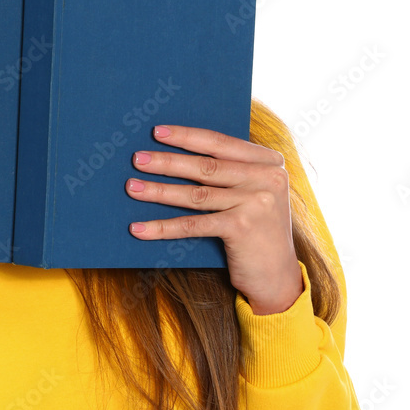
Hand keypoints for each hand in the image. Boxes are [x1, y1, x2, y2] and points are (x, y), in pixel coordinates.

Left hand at [125, 124, 302, 314]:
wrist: (277, 277)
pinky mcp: (242, 228)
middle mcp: (267, 178)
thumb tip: (177, 155)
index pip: (220, 143)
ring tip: (132, 187)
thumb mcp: (253, 193)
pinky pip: (193, 224)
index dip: (186, 136)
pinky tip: (139, 228)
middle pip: (205, 166)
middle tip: (137, 159)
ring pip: (195, 194)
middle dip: (167, 161)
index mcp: (270, 162)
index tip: (157, 132)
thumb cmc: (256, 230)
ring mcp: (256, 202)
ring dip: (159, 191)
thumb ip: (231, 173)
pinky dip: (163, 227)